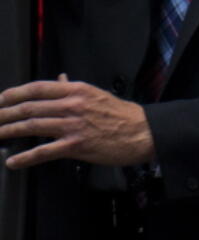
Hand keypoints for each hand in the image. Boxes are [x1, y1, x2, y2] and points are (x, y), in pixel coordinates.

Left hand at [0, 75, 154, 169]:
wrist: (144, 132)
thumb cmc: (124, 115)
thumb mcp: (97, 94)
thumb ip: (74, 87)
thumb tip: (59, 78)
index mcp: (77, 90)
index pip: (37, 88)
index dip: (14, 94)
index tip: (1, 100)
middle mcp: (72, 105)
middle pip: (29, 107)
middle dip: (4, 114)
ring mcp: (73, 125)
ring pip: (32, 126)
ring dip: (8, 131)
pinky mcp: (76, 145)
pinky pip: (44, 152)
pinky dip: (25, 157)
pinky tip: (13, 161)